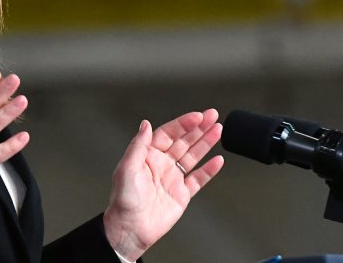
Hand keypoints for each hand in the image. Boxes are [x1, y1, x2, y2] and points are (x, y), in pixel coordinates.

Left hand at [103, 109, 223, 260]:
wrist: (131, 228)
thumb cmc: (124, 200)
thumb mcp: (127, 167)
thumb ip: (139, 145)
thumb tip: (145, 124)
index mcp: (148, 155)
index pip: (168, 133)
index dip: (183, 123)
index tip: (197, 116)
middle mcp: (161, 164)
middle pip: (184, 141)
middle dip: (199, 128)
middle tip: (213, 115)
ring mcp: (173, 178)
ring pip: (193, 156)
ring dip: (206, 143)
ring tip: (218, 130)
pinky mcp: (181, 194)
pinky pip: (198, 179)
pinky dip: (209, 170)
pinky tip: (218, 160)